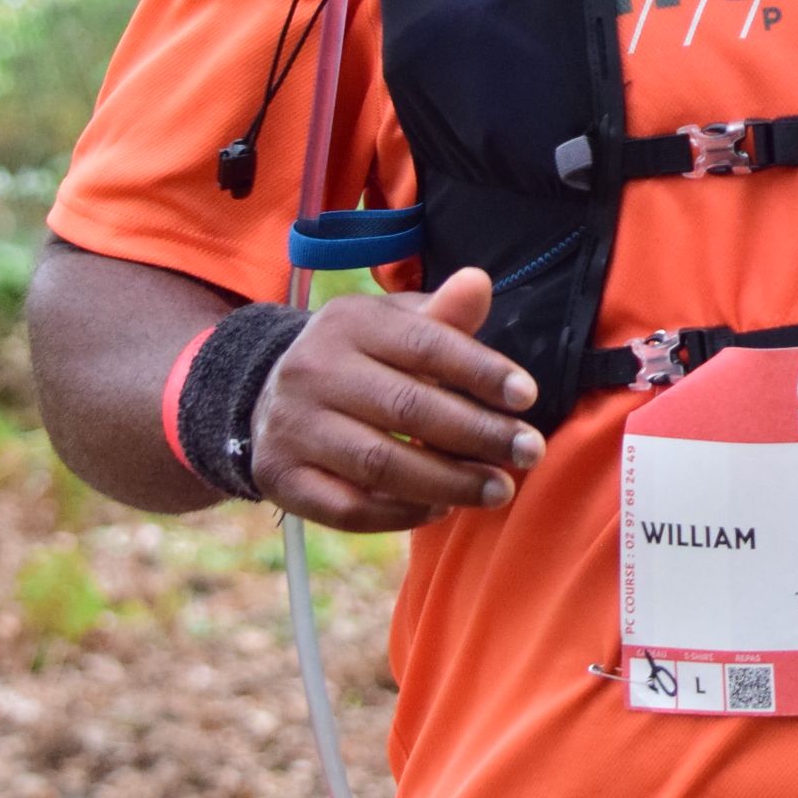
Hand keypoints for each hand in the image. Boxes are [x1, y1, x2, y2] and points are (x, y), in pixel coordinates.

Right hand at [248, 267, 543, 533]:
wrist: (268, 393)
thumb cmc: (359, 358)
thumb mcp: (395, 325)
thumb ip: (442, 315)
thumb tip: (480, 283)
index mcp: (349, 323)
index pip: (424, 345)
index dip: (481, 371)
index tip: (528, 397)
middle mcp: (313, 371)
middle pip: (407, 408)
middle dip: (478, 434)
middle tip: (529, 452)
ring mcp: (291, 427)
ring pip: (380, 464)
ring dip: (449, 482)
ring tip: (498, 489)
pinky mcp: (281, 477)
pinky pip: (348, 508)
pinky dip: (400, 515)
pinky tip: (441, 509)